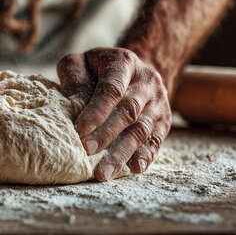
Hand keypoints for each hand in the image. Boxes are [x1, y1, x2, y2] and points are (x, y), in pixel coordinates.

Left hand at [57, 47, 171, 180]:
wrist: (134, 68)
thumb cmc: (98, 68)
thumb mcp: (81, 62)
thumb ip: (73, 77)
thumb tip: (70, 104)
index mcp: (124, 63)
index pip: (112, 88)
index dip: (97, 110)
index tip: (80, 129)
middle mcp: (146, 81)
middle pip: (128, 111)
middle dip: (107, 134)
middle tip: (87, 151)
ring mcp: (158, 101)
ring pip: (142, 130)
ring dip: (122, 153)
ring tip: (104, 172)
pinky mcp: (164, 119)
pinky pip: (156, 140)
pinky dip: (146, 156)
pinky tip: (133, 169)